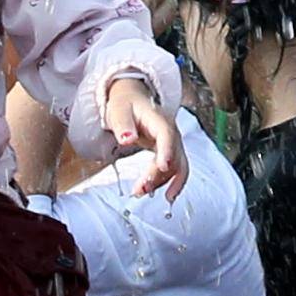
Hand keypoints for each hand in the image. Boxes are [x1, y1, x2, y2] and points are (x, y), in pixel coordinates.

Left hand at [101, 75, 187, 201]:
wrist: (132, 100)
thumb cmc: (125, 105)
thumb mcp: (118, 112)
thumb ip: (123, 126)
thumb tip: (127, 139)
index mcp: (159, 119)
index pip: (167, 134)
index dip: (167, 150)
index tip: (163, 166)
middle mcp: (171, 132)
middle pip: (173, 155)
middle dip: (159, 174)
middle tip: (141, 188)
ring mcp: (172, 143)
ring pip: (175, 165)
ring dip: (162, 182)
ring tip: (141, 192)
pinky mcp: (170, 152)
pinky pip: (176, 169)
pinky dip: (173, 183)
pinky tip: (169, 196)